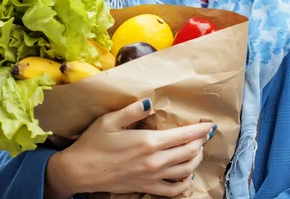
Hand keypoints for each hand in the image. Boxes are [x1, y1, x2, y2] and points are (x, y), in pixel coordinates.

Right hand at [45, 98, 214, 197]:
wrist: (79, 171)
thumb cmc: (94, 142)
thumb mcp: (111, 119)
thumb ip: (133, 110)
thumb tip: (151, 100)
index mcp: (148, 141)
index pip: (184, 135)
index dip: (200, 130)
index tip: (210, 125)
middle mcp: (154, 161)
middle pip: (189, 152)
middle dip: (201, 142)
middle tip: (205, 135)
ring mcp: (151, 177)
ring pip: (185, 170)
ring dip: (196, 160)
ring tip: (198, 150)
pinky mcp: (145, 188)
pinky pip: (172, 190)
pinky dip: (184, 183)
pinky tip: (187, 175)